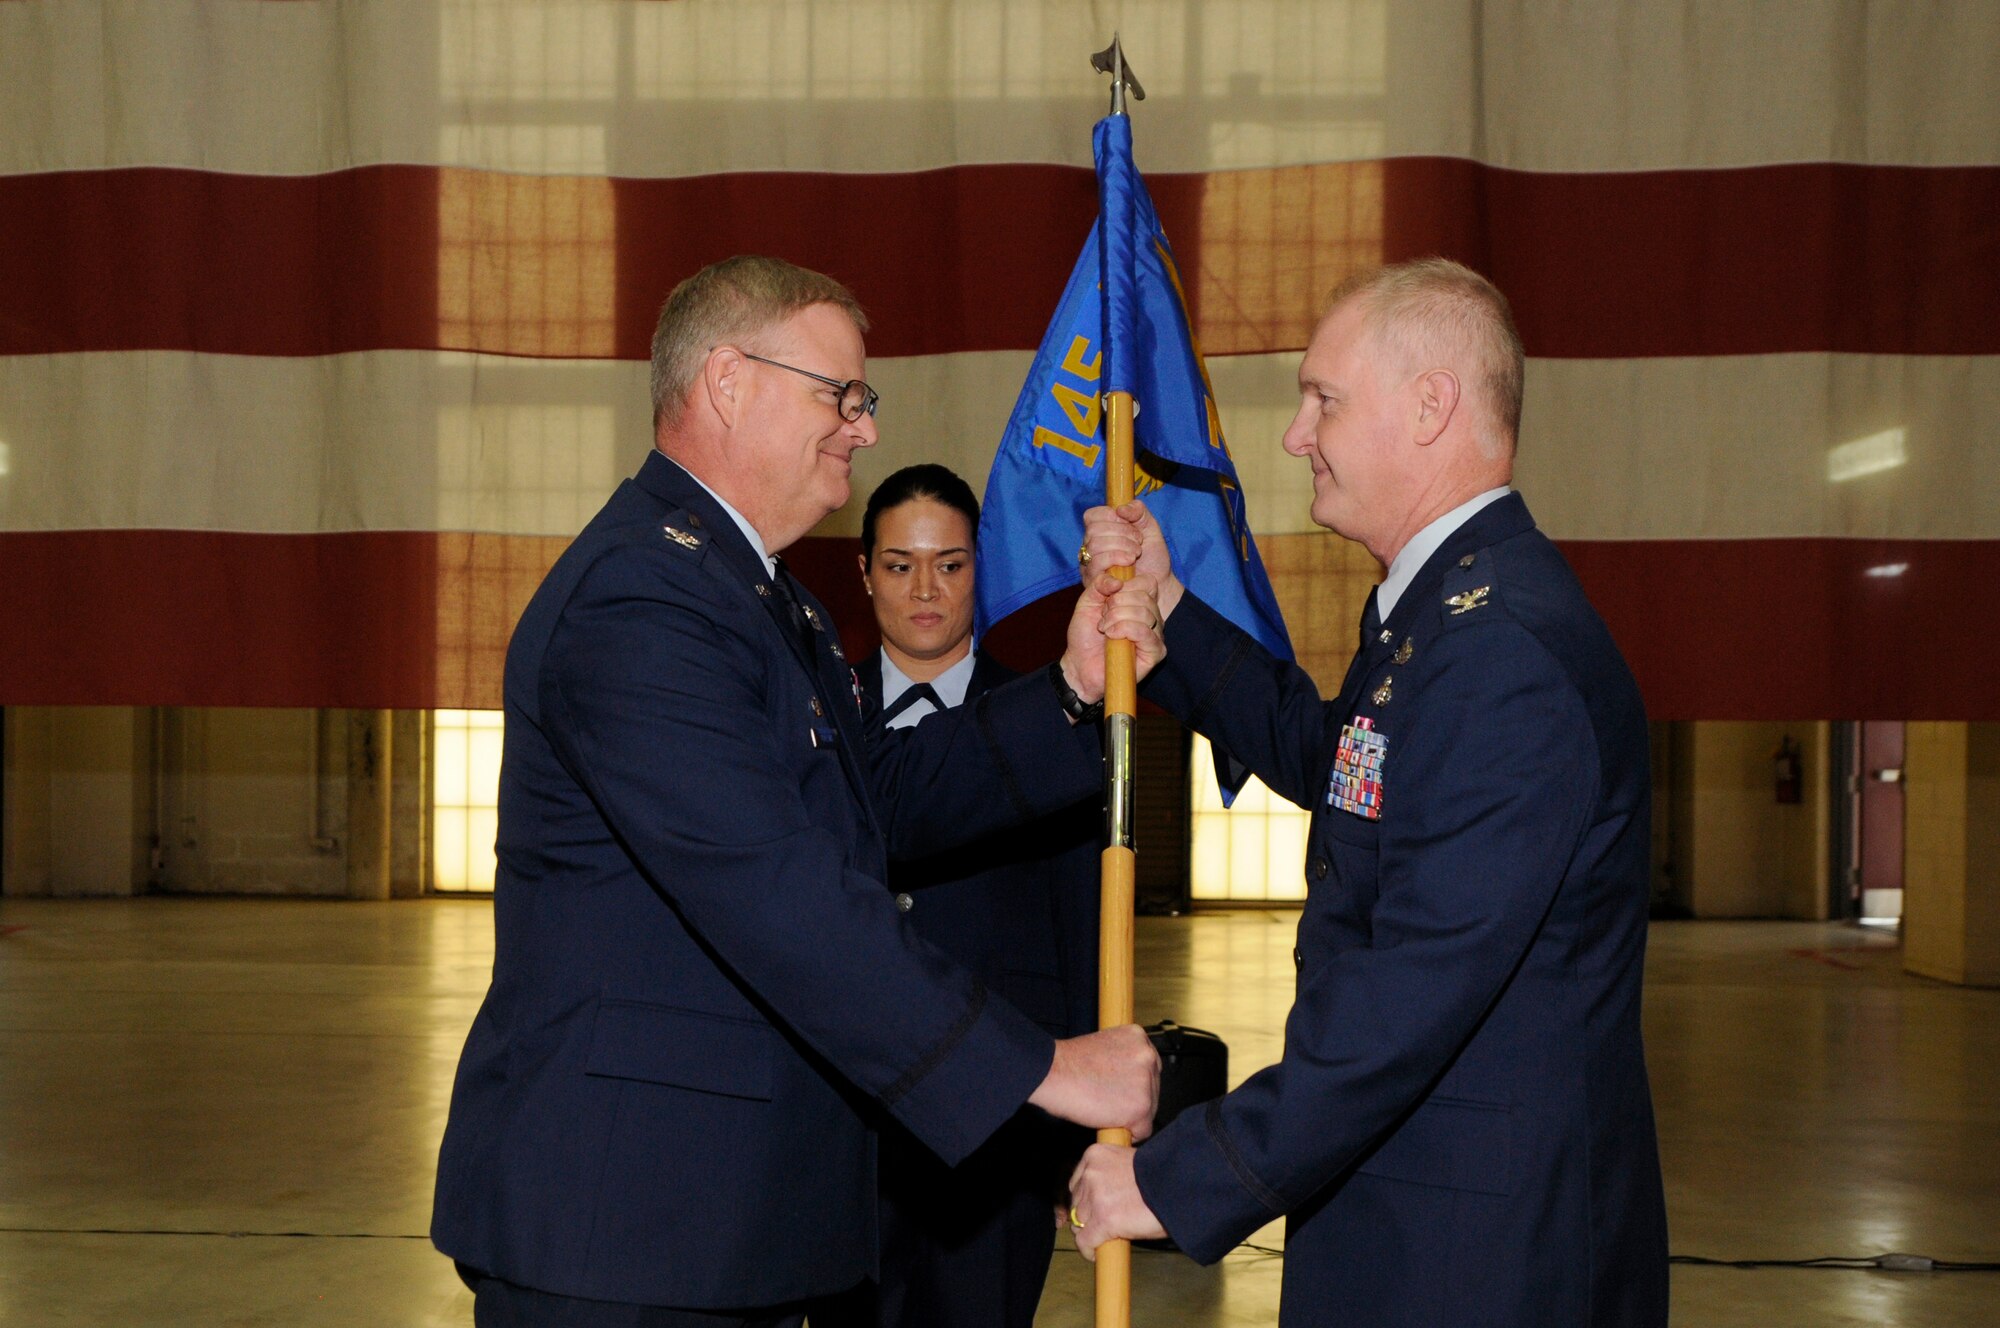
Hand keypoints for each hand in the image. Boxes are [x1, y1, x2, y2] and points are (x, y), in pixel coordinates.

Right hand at [1027, 1025, 1159, 1140]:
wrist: (1051, 1073)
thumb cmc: (1068, 1064)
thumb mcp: (1104, 1047)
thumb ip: (1124, 1059)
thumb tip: (1130, 1080)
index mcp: (1139, 1037)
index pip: (1149, 1068)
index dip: (1133, 1083)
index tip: (1118, 1089)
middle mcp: (1148, 1056)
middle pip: (1153, 1090)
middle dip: (1133, 1099)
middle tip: (1107, 1100)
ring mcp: (1147, 1081)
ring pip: (1149, 1111)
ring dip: (1129, 1115)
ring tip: (1103, 1108)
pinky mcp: (1141, 1106)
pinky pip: (1143, 1131)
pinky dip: (1127, 1132)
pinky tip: (1107, 1120)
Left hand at [1059, 572, 1167, 706]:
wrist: (1079, 666)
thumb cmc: (1085, 635)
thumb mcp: (1087, 602)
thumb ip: (1099, 583)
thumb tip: (1118, 581)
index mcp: (1139, 602)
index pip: (1147, 582)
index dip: (1126, 585)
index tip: (1106, 598)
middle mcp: (1152, 617)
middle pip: (1144, 596)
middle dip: (1116, 604)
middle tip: (1103, 618)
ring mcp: (1155, 635)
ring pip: (1144, 612)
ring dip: (1116, 618)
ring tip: (1104, 629)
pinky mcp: (1156, 652)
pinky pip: (1145, 632)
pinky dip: (1124, 630)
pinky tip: (1111, 637)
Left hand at [1068, 1142, 1166, 1259]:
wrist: (1178, 1185)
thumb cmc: (1163, 1175)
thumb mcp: (1130, 1163)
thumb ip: (1112, 1175)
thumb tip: (1106, 1196)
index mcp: (1096, 1155)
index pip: (1078, 1182)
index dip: (1086, 1199)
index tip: (1094, 1208)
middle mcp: (1091, 1174)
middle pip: (1076, 1203)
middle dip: (1089, 1215)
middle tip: (1105, 1223)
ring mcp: (1095, 1198)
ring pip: (1079, 1223)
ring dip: (1091, 1232)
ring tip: (1107, 1236)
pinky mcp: (1103, 1220)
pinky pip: (1084, 1241)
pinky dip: (1089, 1250)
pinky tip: (1096, 1253)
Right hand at [1081, 502, 1182, 620]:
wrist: (1159, 582)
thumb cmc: (1152, 556)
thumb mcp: (1150, 527)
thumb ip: (1138, 512)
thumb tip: (1121, 509)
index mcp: (1100, 531)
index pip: (1092, 516)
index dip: (1110, 516)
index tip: (1129, 523)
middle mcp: (1090, 546)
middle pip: (1094, 530)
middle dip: (1122, 533)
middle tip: (1138, 542)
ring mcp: (1089, 564)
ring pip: (1095, 546)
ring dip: (1121, 547)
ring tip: (1136, 554)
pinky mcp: (1092, 580)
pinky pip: (1096, 564)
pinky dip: (1115, 559)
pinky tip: (1129, 563)